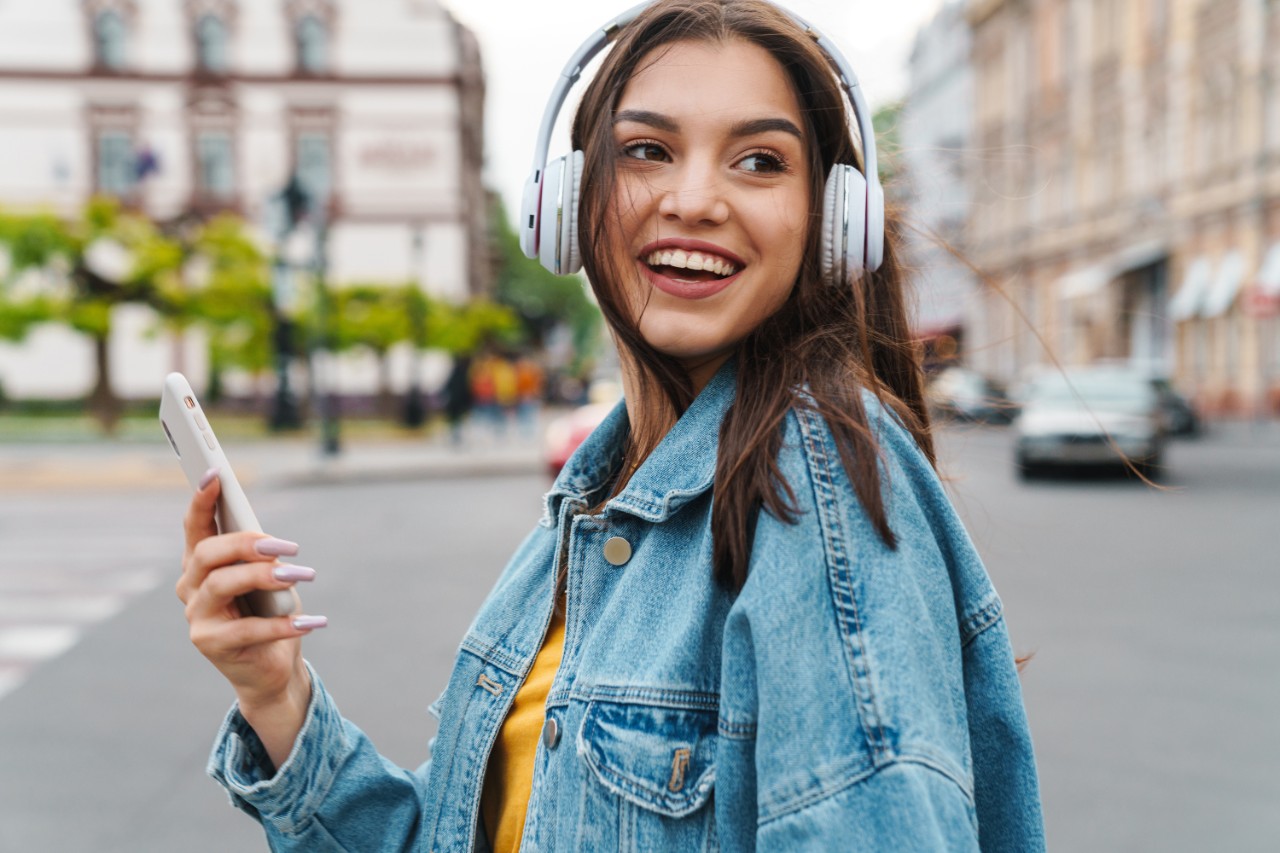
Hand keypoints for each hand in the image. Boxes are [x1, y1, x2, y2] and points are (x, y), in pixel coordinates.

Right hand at [178, 470, 323, 765]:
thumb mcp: (268, 577)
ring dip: (265, 576)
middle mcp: (191, 588)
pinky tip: (310, 621)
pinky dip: (282, 625)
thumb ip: (259, 556)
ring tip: (301, 576)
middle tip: (287, 546)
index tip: (215, 474)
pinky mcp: (209, 644)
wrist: (272, 668)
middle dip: (246, 544)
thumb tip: (266, 542)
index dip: (201, 500)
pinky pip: (246, 630)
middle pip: (207, 553)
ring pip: (222, 585)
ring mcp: (197, 617)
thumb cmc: (270, 612)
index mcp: (201, 564)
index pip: (195, 527)